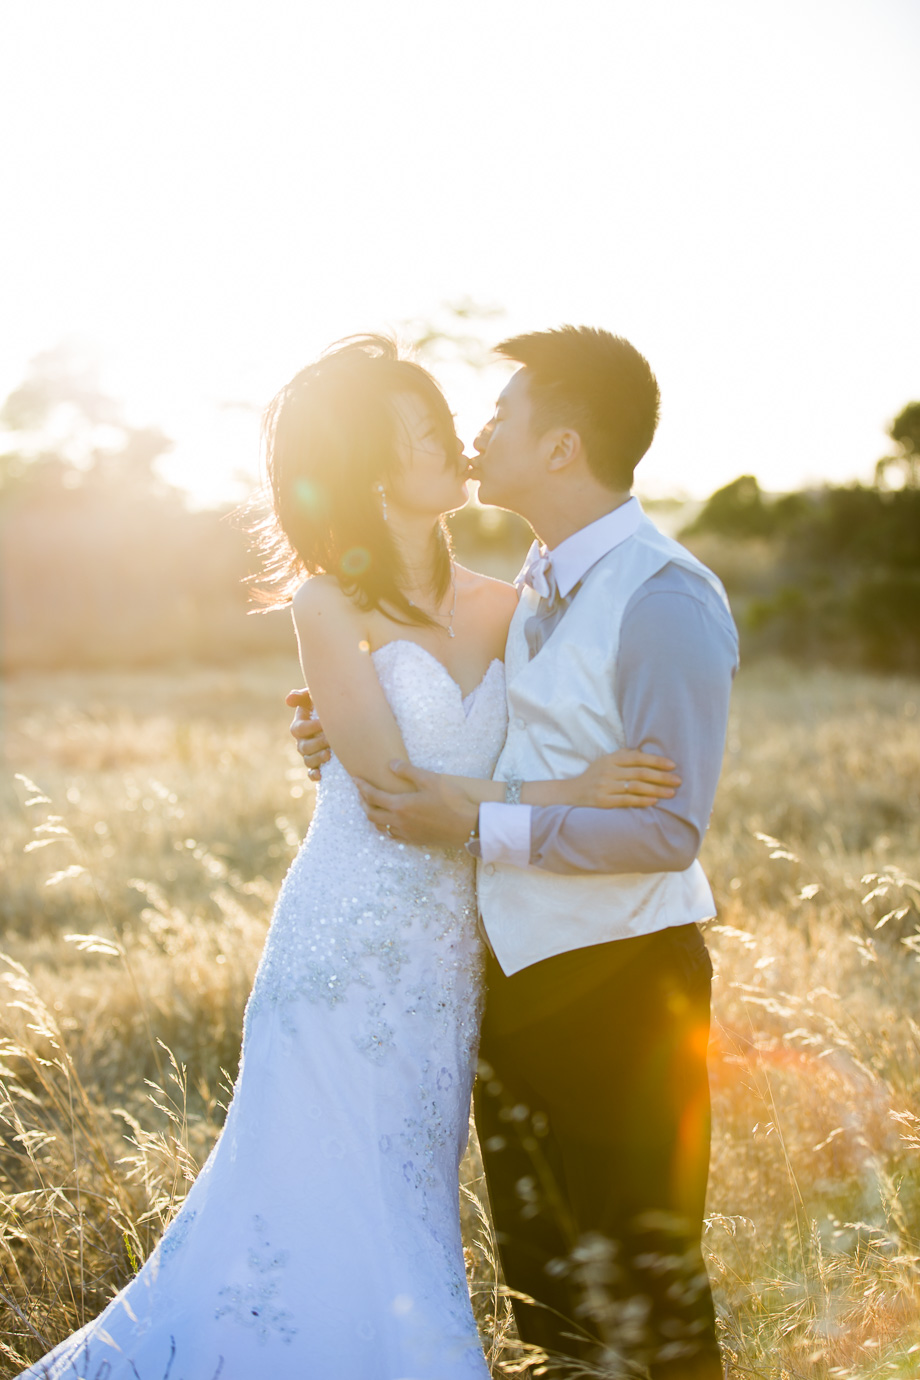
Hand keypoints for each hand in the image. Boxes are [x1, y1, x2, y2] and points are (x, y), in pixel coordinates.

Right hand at [285, 687, 329, 780]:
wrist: (345, 718)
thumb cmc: (329, 704)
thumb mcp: (316, 697)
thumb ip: (303, 695)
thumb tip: (289, 699)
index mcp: (301, 725)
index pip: (299, 729)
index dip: (310, 727)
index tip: (324, 723)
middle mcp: (303, 741)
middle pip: (303, 746)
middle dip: (316, 743)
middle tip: (330, 739)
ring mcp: (310, 754)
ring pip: (308, 760)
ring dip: (317, 758)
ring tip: (329, 754)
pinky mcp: (318, 765)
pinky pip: (312, 773)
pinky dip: (314, 775)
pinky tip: (320, 775)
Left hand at [354, 762, 477, 846]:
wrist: (468, 827)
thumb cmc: (451, 802)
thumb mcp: (431, 780)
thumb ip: (408, 771)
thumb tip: (391, 764)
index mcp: (400, 806)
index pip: (373, 796)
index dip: (361, 787)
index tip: (354, 779)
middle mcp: (399, 822)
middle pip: (371, 814)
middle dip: (363, 802)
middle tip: (361, 792)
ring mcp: (406, 833)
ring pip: (380, 827)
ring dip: (372, 816)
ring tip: (372, 806)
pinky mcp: (415, 840)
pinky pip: (392, 835)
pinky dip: (385, 827)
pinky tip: (390, 822)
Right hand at [573, 749, 680, 807]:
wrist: (572, 793)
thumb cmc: (594, 776)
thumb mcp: (605, 761)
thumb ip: (623, 756)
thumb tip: (645, 752)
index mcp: (611, 759)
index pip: (638, 758)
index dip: (657, 761)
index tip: (672, 765)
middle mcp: (608, 771)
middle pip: (640, 773)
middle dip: (662, 777)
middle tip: (678, 781)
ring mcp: (605, 786)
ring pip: (636, 787)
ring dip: (656, 790)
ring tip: (671, 793)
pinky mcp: (604, 801)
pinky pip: (627, 800)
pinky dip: (642, 801)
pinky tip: (654, 801)